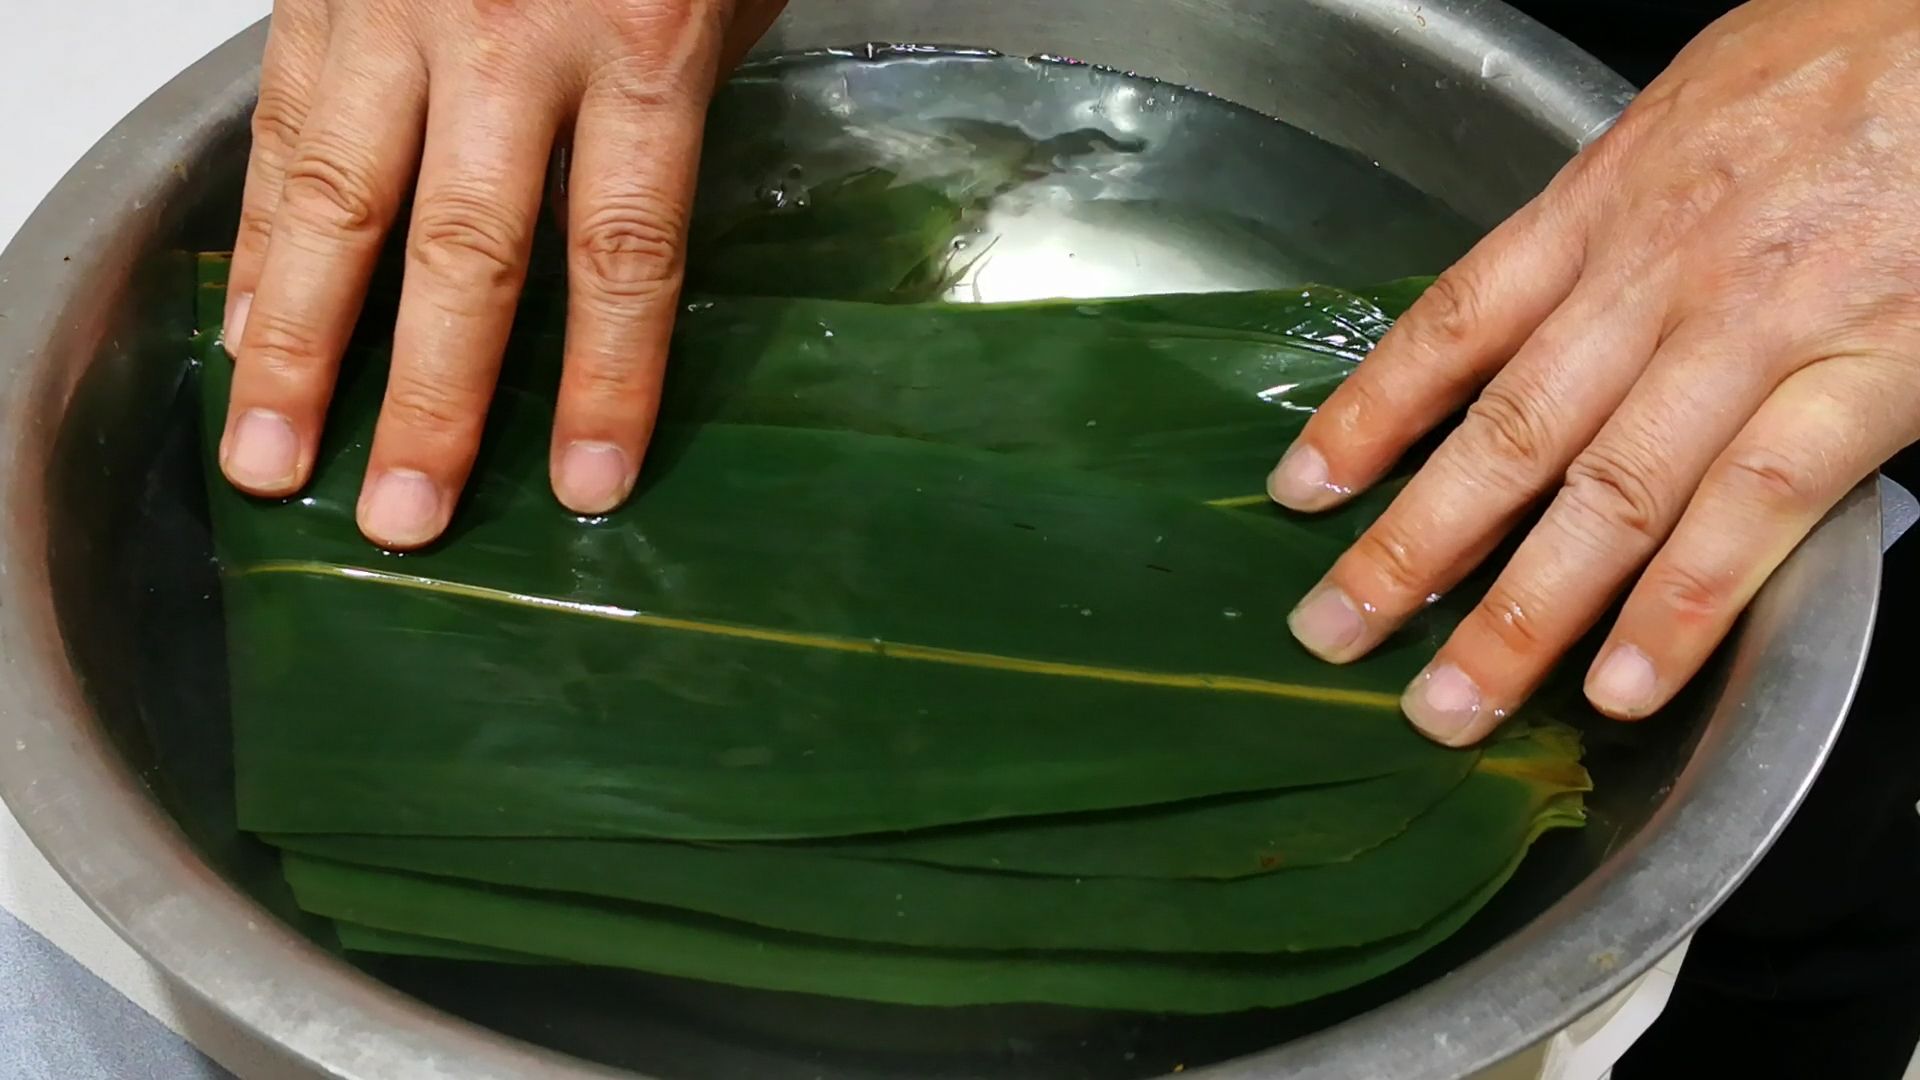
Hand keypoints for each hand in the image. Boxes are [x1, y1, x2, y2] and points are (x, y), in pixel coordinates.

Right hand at [218, 0, 784, 547]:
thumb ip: (677, 104)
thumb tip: (626, 234)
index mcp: (642, 46)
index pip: (623, 250)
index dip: (608, 379)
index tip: (587, 487)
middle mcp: (511, 34)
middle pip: (466, 252)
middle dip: (430, 400)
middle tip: (401, 518)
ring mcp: (400, 7)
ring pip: (339, 200)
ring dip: (298, 346)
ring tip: (271, 460)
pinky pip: (281, 125)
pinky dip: (259, 234)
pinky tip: (248, 328)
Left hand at [1269, 0, 1919, 743]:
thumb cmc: (1859, 51)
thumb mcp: (1696, 104)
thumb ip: (1618, 210)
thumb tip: (1548, 291)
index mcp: (1608, 202)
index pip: (1453, 325)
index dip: (1368, 417)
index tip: (1301, 493)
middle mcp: (1658, 274)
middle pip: (1507, 434)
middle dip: (1409, 548)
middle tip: (1335, 634)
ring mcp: (1756, 331)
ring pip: (1608, 495)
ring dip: (1519, 614)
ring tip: (1450, 706)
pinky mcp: (1866, 376)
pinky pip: (1752, 510)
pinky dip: (1682, 606)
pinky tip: (1623, 684)